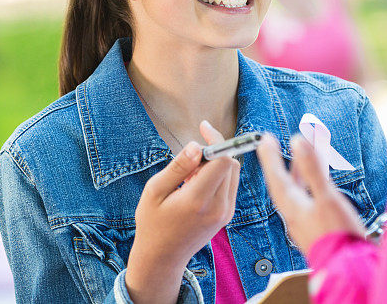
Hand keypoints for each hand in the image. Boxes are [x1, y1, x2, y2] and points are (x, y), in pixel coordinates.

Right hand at [126, 121, 239, 303]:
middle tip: (189, 158)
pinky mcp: (227, 215)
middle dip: (214, 150)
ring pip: (233, 172)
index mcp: (198, 200)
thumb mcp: (155, 191)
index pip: (222, 160)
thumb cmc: (153, 222)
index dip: (215, 139)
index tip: (203, 128)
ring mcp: (226, 213)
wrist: (162, 257)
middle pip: (231, 163)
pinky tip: (196, 184)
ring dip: (216, 163)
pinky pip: (230, 184)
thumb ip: (178, 167)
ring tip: (190, 175)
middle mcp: (218, 207)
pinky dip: (218, 176)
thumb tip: (196, 145)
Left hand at [257, 133, 364, 253]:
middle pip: (283, 182)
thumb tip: (297, 142)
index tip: (265, 139)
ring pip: (297, 190)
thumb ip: (312, 169)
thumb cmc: (336, 235)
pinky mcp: (316, 227)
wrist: (348, 268)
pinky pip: (308, 198)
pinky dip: (310, 184)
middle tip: (274, 144)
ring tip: (301, 155)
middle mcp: (294, 213)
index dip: (270, 156)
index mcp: (292, 205)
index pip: (275, 175)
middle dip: (280, 161)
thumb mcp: (325, 197)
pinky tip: (318, 181)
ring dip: (298, 171)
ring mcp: (305, 221)